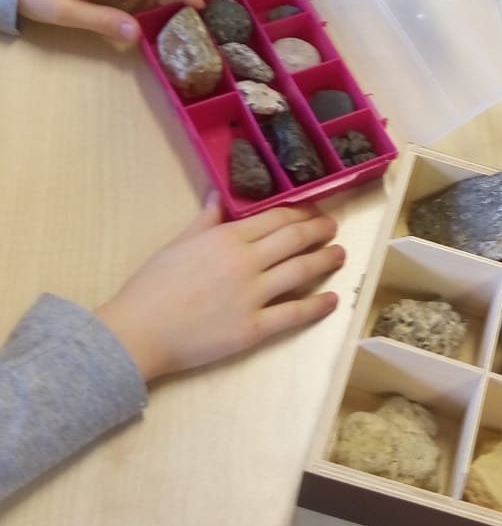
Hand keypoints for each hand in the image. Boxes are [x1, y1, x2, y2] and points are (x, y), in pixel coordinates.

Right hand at [96, 196, 344, 382]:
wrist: (138, 332)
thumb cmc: (151, 287)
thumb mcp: (177, 243)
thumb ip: (204, 219)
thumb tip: (218, 193)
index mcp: (226, 237)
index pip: (275, 218)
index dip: (301, 212)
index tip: (314, 210)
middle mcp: (245, 262)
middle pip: (294, 239)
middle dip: (319, 231)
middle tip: (333, 228)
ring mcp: (252, 295)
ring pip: (300, 271)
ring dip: (325, 261)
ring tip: (340, 255)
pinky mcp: (254, 328)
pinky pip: (293, 314)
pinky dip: (316, 306)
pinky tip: (331, 300)